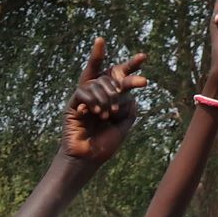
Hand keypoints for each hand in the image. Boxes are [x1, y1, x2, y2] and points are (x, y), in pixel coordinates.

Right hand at [61, 36, 149, 162]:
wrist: (87, 159)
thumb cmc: (104, 145)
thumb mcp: (124, 125)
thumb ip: (129, 108)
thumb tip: (129, 94)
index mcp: (112, 99)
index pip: (121, 77)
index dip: (131, 65)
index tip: (144, 56)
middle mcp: (99, 95)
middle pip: (111, 75)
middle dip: (128, 78)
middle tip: (144, 83)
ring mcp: (85, 99)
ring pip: (97, 83)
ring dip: (107, 98)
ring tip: (108, 115)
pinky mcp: (73, 104)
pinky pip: (83, 91)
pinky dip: (92, 100)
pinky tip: (96, 113)